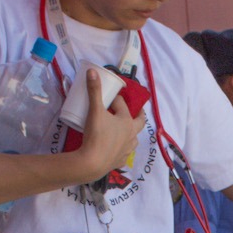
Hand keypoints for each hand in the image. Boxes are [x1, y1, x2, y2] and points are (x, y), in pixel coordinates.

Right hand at [76, 68, 144, 182]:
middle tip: (137, 111)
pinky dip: (123, 148)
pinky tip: (118, 148)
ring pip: (134, 139)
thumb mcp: (94, 110)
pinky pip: (125, 152)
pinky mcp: (121, 160)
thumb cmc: (96, 134)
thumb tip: (93, 71)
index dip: (115, 99)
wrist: (92, 162)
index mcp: (127, 121)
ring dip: (132, 133)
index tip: (110, 97)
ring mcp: (127, 149)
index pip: (122, 105)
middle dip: (139, 115)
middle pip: (139, 123)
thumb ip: (94, 91)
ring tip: (126, 130)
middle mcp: (131, 135)